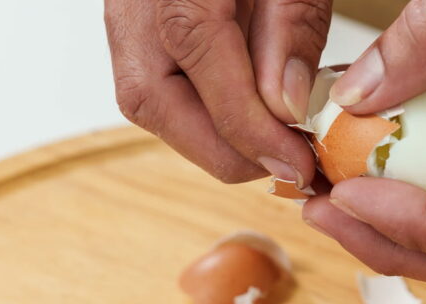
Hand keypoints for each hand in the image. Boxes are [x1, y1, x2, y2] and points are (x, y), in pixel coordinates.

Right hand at [104, 0, 331, 185]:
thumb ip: (289, 29)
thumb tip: (285, 109)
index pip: (213, 86)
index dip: (260, 139)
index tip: (302, 165)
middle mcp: (133, 11)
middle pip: (164, 111)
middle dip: (230, 150)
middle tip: (290, 161)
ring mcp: (122, 22)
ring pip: (155, 107)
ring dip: (215, 135)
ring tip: (275, 138)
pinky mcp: (129, 30)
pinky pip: (158, 87)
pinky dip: (203, 109)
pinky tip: (248, 108)